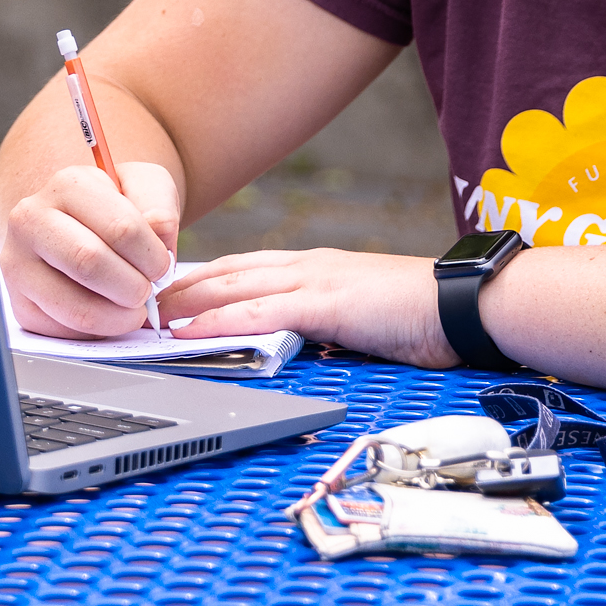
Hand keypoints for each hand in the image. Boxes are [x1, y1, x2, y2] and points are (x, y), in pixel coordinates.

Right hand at [2, 160, 182, 336]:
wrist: (76, 228)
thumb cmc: (115, 209)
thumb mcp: (145, 188)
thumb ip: (159, 204)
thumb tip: (158, 229)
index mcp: (66, 186)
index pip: (121, 228)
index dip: (153, 256)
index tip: (161, 266)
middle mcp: (30, 221)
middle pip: (90, 263)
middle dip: (133, 287)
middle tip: (147, 291)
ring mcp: (18, 265)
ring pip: (76, 306)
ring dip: (119, 317)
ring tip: (133, 309)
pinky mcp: (20, 305)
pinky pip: (65, 331)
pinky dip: (97, 331)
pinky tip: (107, 314)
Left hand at [158, 248, 451, 367]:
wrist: (466, 304)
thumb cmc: (422, 315)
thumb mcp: (360, 314)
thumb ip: (324, 320)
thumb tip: (293, 340)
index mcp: (316, 267)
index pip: (246, 268)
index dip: (203, 279)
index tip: (168, 291)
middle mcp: (308, 266)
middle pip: (228, 272)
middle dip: (181, 288)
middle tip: (140, 303)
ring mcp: (316, 281)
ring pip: (235, 287)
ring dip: (187, 302)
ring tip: (149, 317)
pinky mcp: (327, 304)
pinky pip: (262, 312)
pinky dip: (221, 320)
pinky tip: (192, 331)